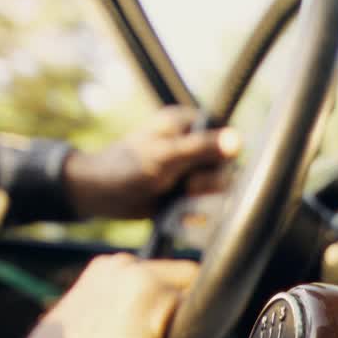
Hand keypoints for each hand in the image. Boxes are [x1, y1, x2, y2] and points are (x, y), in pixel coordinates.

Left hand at [63, 106, 241, 219]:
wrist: (100, 195)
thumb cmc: (126, 169)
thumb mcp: (166, 157)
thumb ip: (202, 148)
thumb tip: (238, 140)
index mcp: (188, 124)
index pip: (226, 139)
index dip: (221, 159)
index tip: (201, 170)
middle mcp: (192, 144)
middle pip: (225, 167)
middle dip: (208, 184)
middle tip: (187, 189)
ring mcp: (188, 168)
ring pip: (216, 188)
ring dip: (201, 200)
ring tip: (180, 202)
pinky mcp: (183, 190)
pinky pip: (202, 202)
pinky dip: (194, 211)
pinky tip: (180, 213)